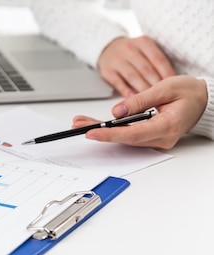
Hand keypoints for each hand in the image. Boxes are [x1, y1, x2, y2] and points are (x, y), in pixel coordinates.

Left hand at [72, 76, 207, 148]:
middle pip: (125, 138)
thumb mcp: (166, 87)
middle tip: (78, 125)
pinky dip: (112, 130)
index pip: (134, 134)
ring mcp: (156, 141)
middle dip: (99, 132)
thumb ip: (141, 100)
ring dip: (102, 131)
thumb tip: (117, 111)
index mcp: (168, 126)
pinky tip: (95, 125)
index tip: (92, 132)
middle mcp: (161, 138)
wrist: (203, 100)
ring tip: (81, 122)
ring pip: (124, 138)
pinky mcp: (150, 138)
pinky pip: (128, 136)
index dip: (110, 134)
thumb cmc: (188, 92)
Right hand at [98, 36, 175, 96]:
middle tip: (165, 97)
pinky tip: (134, 99)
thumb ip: (156, 62)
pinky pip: (118, 83)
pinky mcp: (106, 71)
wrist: (107, 49)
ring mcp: (116, 60)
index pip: (158, 59)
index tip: (174, 86)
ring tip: (151, 101)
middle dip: (156, 84)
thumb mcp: (145, 49)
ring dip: (143, 90)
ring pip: (133, 77)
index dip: (167, 73)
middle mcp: (129, 49)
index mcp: (143, 42)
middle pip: (146, 69)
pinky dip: (127, 92)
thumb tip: (173, 80)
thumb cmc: (132, 53)